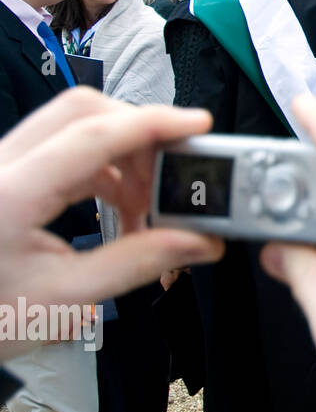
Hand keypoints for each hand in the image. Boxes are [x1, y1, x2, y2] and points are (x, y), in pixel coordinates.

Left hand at [0, 89, 223, 362]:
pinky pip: (64, 147)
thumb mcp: (64, 299)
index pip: (92, 136)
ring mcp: (0, 164)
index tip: (196, 125)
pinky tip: (120, 205)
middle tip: (175, 170)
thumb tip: (199, 242)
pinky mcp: (6, 172)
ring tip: (146, 205)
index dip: (151, 124)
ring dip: (123, 155)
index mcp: (9, 195)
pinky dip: (104, 168)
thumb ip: (136, 264)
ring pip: (75, 125)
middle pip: (83, 112)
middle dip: (139, 133)